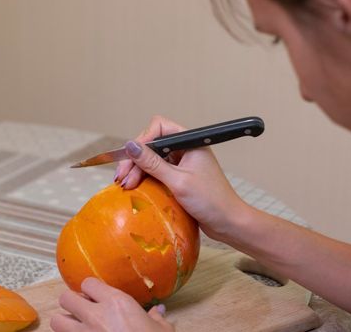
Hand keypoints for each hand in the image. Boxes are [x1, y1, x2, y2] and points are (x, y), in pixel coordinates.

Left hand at [50, 278, 173, 331]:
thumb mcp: (162, 330)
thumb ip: (155, 318)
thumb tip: (157, 312)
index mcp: (116, 303)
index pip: (88, 283)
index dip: (91, 289)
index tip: (98, 296)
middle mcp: (95, 316)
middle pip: (66, 298)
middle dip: (72, 303)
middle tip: (84, 311)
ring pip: (56, 321)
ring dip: (65, 323)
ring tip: (78, 327)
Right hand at [114, 115, 246, 240]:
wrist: (228, 222)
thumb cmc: (210, 201)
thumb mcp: (178, 182)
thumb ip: (153, 163)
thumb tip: (131, 146)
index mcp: (191, 142)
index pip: (160, 128)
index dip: (143, 140)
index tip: (131, 157)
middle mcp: (186, 149)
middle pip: (153, 144)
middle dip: (136, 159)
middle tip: (122, 178)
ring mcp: (183, 163)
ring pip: (153, 159)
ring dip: (138, 170)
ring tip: (125, 185)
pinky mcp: (180, 177)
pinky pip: (158, 172)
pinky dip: (146, 178)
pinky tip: (135, 187)